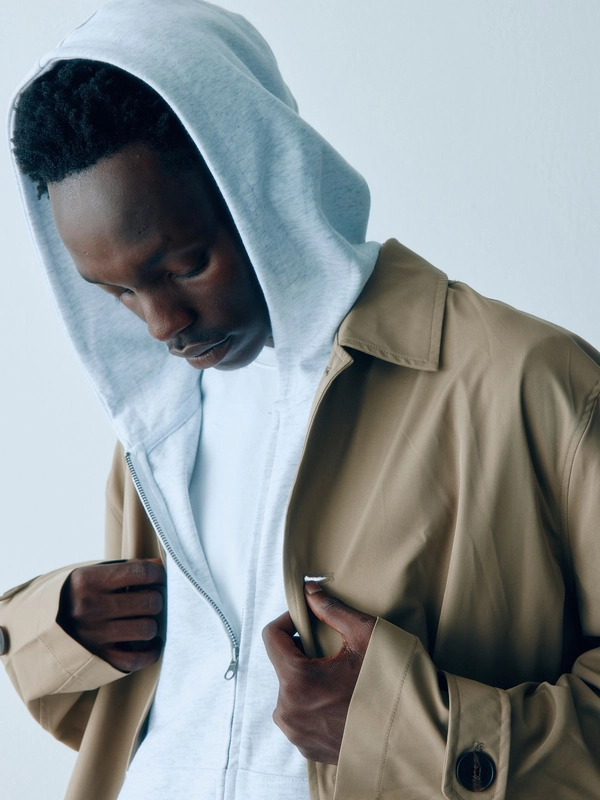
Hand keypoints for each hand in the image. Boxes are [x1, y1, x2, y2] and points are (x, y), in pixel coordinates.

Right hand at [57, 558, 165, 672]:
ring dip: (151, 624)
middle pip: (150, 602)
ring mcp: (95, 636)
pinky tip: (152, 644)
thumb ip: (120, 569)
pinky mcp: (98, 660)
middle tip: (151, 599)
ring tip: (144, 620)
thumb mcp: (85, 574)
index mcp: (89, 581)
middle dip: (155, 599)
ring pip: (147, 629)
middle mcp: (92, 608)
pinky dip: (150, 652)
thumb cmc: (67, 598)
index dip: (157, 573)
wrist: (31, 632)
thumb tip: (157, 565)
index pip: (141, 572)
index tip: (159, 576)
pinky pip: (136, 660)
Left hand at [263, 581, 375, 764]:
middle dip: (303, 651)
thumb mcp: (366, 635)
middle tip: (333, 649)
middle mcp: (289, 711)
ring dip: (308, 677)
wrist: (417, 736)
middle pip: (283, 664)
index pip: (272, 637)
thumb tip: (309, 591)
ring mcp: (297, 733)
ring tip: (339, 677)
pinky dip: (314, 701)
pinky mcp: (308, 748)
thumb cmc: (393, 683)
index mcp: (297, 681)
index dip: (289, 620)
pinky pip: (300, 713)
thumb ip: (332, 610)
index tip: (307, 619)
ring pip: (290, 689)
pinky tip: (341, 700)